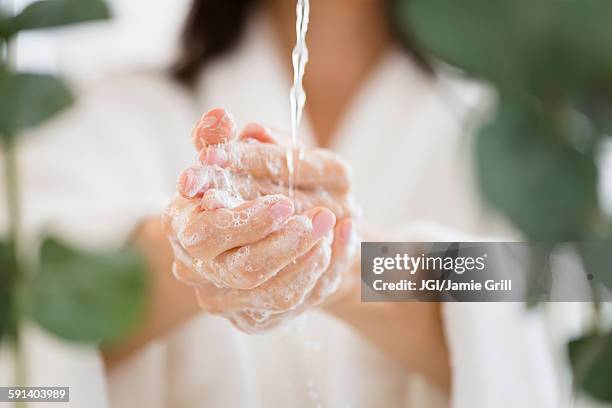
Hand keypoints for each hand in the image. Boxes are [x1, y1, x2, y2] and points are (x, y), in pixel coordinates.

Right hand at [163, 108, 358, 332]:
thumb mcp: (239, 157)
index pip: (203, 234)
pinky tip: (339, 242)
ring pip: (273, 293)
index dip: (242, 222)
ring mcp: (227, 299)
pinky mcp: (256, 316)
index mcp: (183, 226)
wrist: (272, 232)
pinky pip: (295, 304)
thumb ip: (222, 138)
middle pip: (241, 271)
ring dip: (310, 258)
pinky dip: (323, 272)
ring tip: (334, 226)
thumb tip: (220, 118)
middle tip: (320, 217)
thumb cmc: (250, 187)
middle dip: (284, 244)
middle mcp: (199, 269)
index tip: (283, 203)